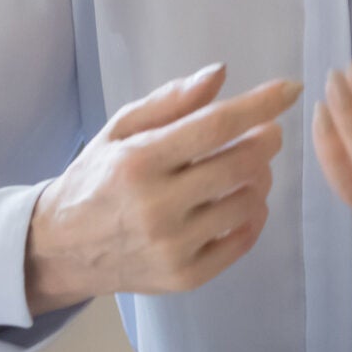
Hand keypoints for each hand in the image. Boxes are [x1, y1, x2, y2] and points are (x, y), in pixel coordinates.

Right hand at [24, 65, 299, 313]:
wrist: (60, 249)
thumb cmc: (96, 177)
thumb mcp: (120, 129)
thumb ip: (170, 101)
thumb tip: (220, 74)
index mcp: (139, 161)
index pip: (215, 126)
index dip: (260, 105)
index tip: (291, 89)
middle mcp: (156, 206)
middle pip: (241, 164)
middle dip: (266, 140)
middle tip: (268, 133)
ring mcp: (172, 246)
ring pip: (248, 202)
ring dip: (261, 178)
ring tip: (248, 168)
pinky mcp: (184, 277)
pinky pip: (242, 241)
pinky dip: (254, 216)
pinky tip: (244, 201)